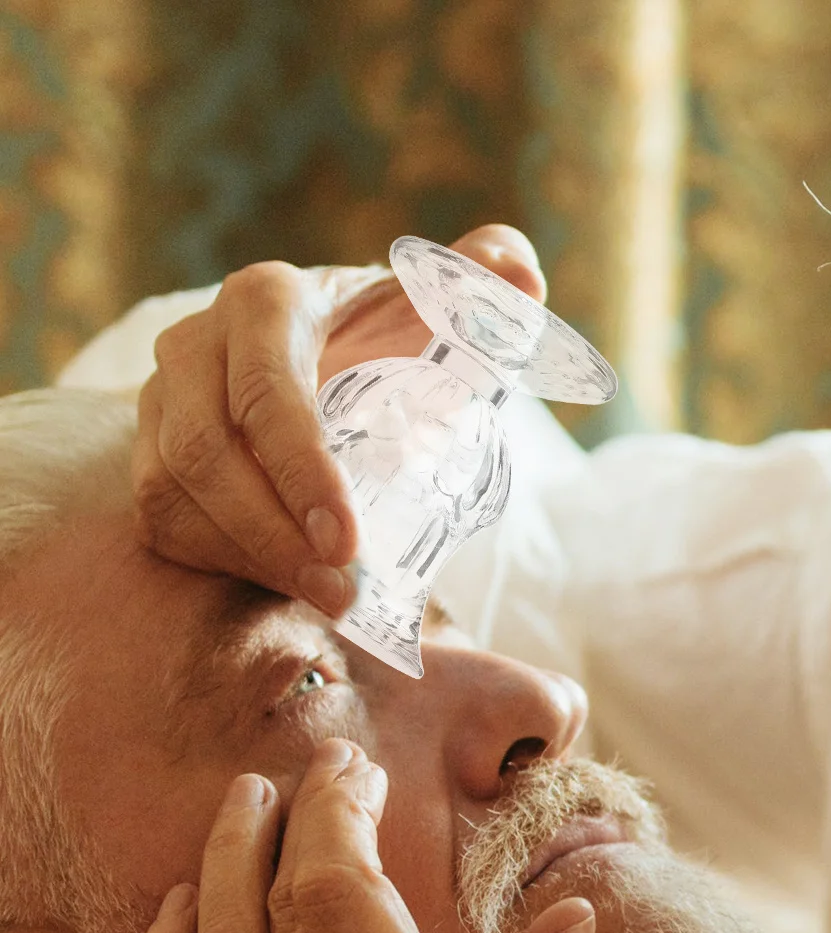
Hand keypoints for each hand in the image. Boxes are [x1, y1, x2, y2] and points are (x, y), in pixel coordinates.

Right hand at [132, 225, 545, 618]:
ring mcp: (161, 402)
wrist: (335, 364)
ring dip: (253, 556)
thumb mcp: (437, 310)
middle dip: (275, 532)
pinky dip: (228, 562)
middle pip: (205, 451)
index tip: (349, 541)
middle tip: (342, 589)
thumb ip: (481, 286)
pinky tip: (291, 584)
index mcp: (267, 302)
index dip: (301, 470)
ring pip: (175, 491)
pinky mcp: (152, 457)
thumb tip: (518, 277)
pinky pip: (167, 520)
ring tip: (329, 598)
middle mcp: (195, 344)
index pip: (266, 389)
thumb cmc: (390, 340)